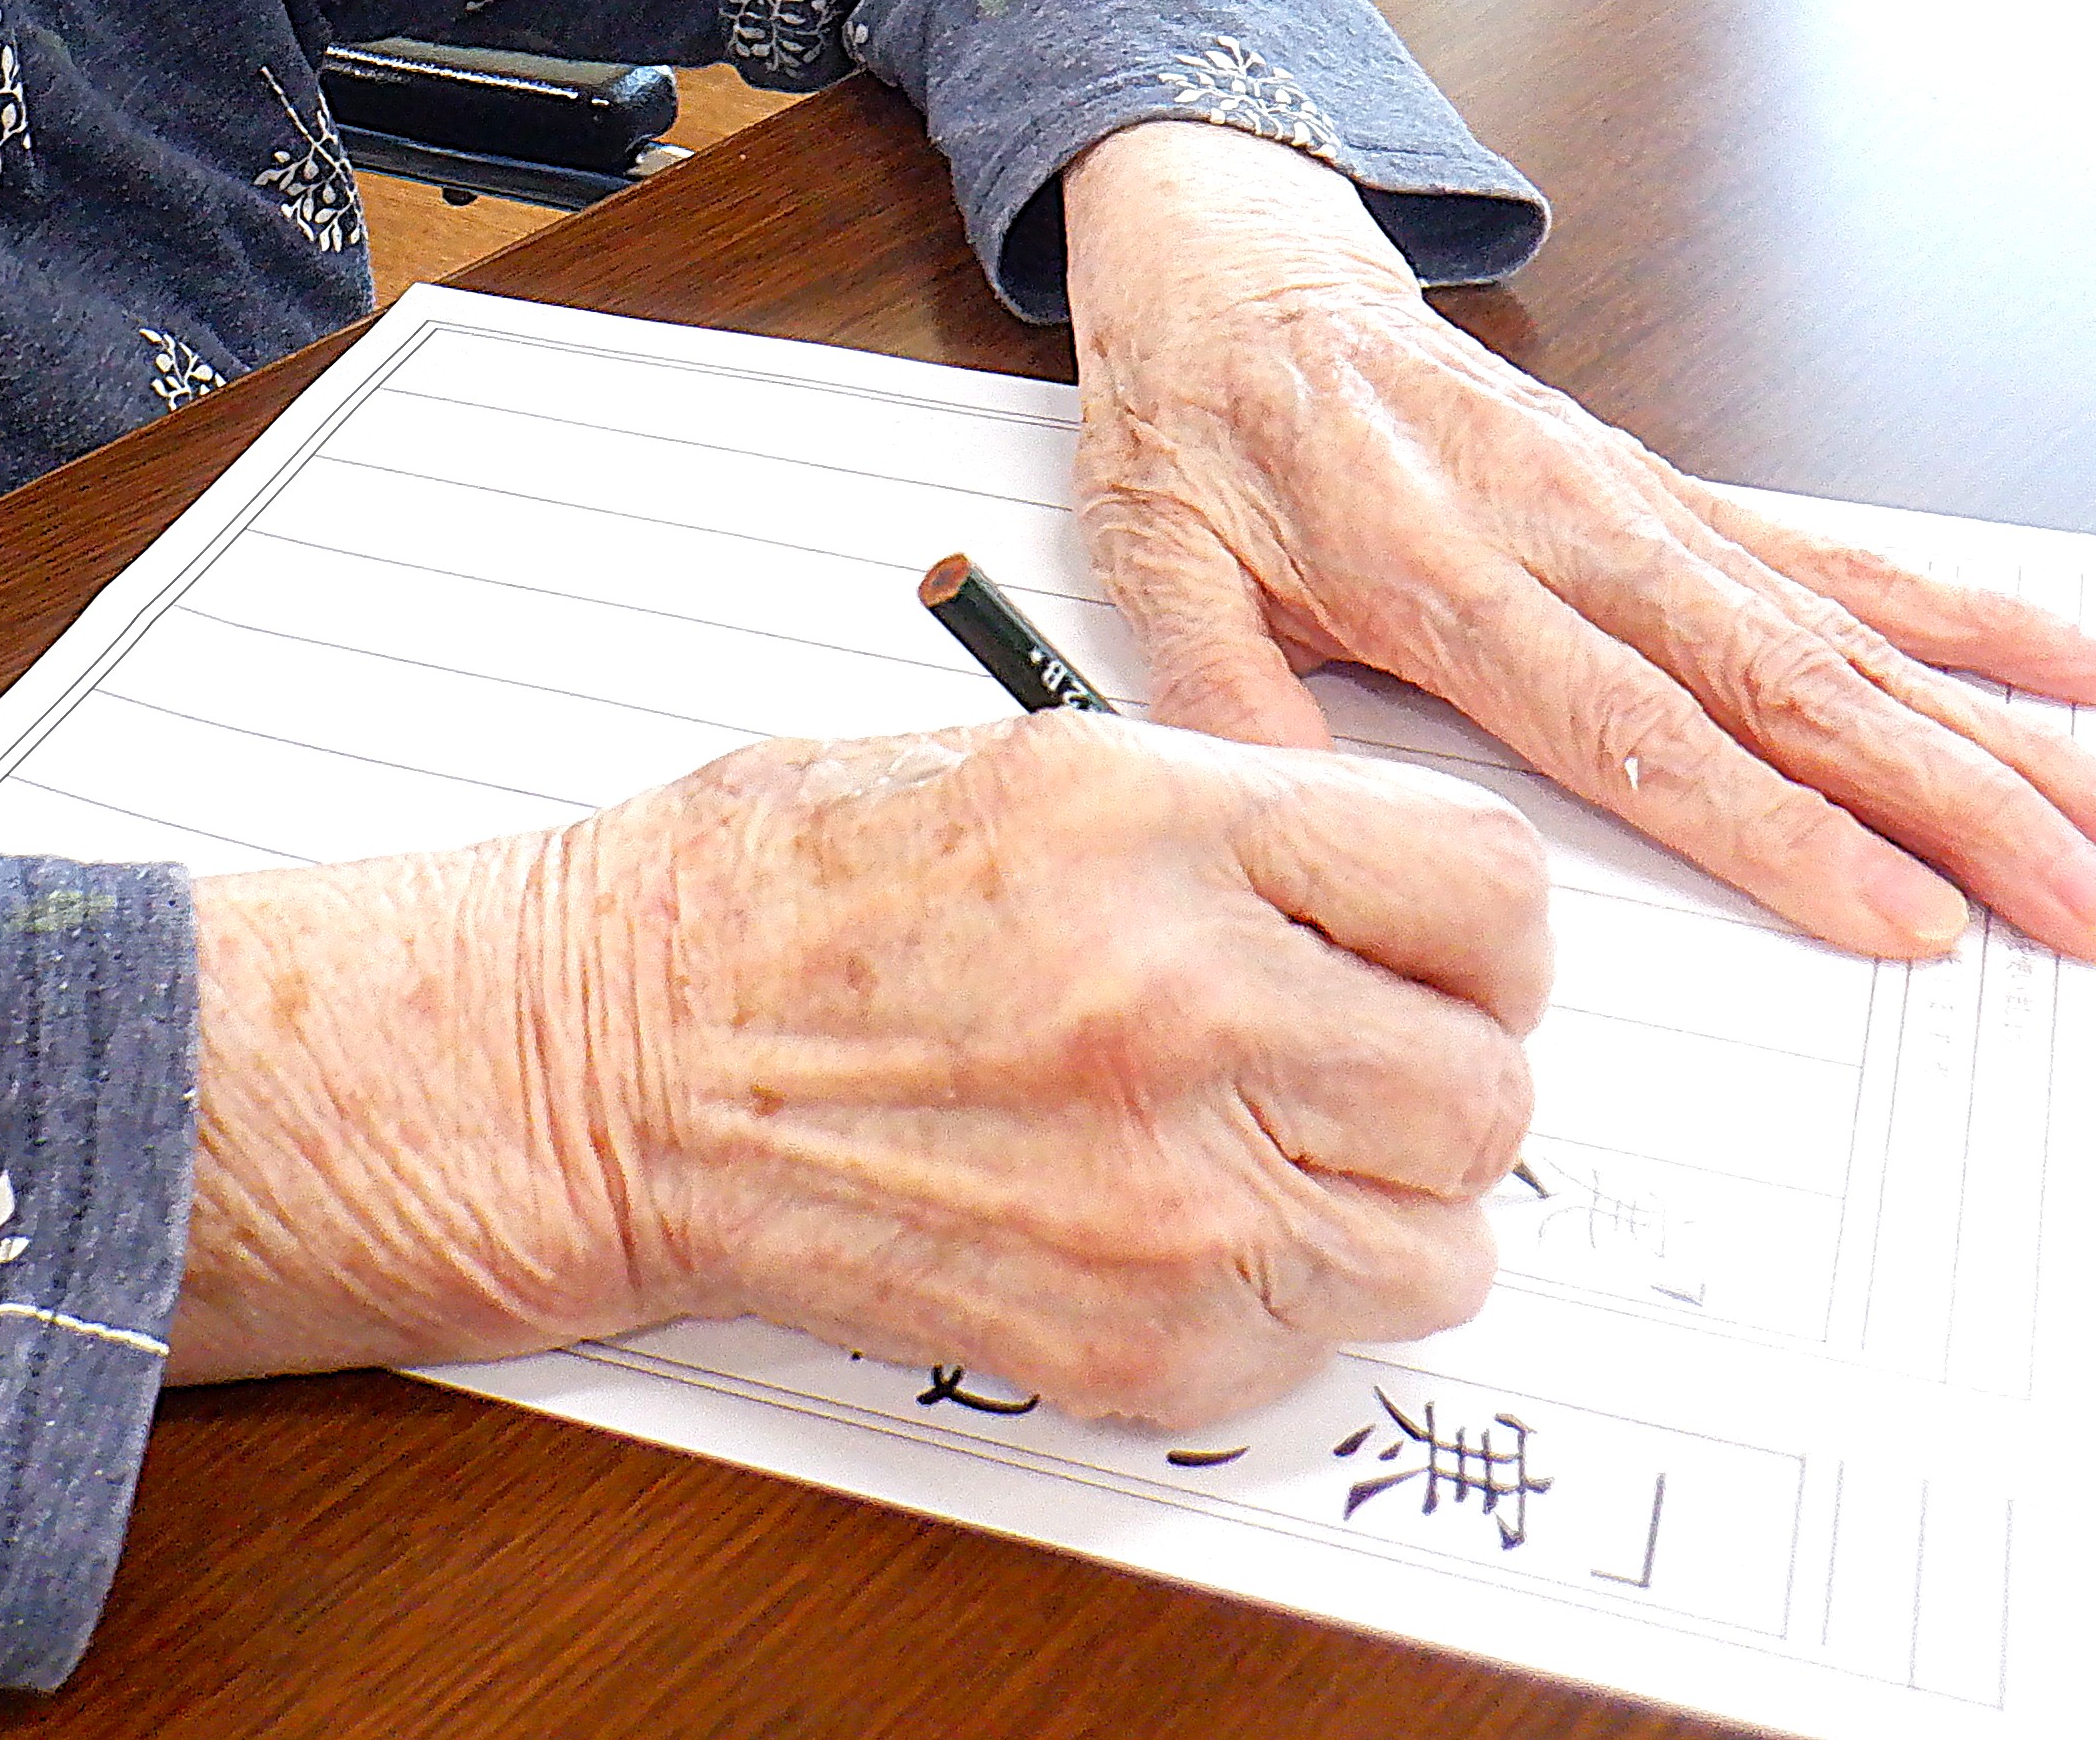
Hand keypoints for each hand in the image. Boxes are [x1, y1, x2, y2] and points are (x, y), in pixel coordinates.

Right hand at [169, 712, 1546, 1429]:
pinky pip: (1331, 1335)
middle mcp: (1188, 1004)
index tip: (1438, 949)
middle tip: (1346, 1056)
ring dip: (1383, 1200)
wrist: (608, 1064)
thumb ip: (1226, 817)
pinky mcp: (1137, 1335)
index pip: (1485, 890)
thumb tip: (1381, 883)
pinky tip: (1175, 1218)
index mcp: (1159, 828)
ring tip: (1266, 1148)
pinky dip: (1290, 1294)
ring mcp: (1170, 1190)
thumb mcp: (1023, 760)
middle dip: (1435, 1071)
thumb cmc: (770, 896)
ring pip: (1444, 1236)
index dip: (1481, 931)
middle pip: (1487, 1081)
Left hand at [1062, 121, 2095, 964]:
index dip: (1779, 828)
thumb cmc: (1195, 426)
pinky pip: (1836, 557)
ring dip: (2004, 729)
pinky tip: (2083, 660)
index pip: (1637, 728)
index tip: (1908, 915)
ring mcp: (1637, 505)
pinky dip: (1968, 610)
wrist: (1230, 262)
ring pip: (1847, 631)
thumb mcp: (1151, 565)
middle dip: (1961, 804)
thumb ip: (1222, 702)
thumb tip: (1301, 827)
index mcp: (1439, 568)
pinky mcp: (1668, 489)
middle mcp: (1571, 529)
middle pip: (1792, 688)